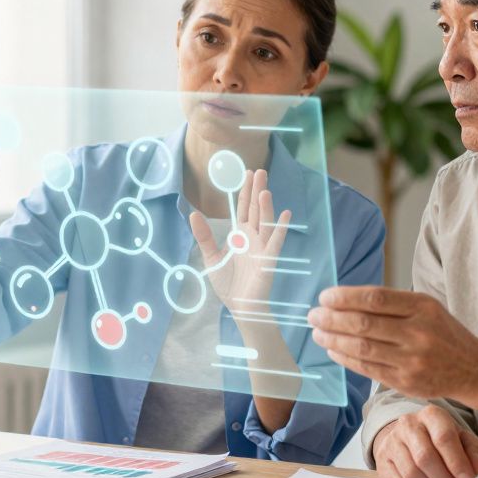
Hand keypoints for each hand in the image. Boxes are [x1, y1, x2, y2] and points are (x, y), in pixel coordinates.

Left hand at [190, 168, 290, 308]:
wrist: (240, 306)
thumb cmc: (229, 283)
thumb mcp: (211, 257)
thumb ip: (204, 236)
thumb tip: (192, 214)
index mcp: (240, 235)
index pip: (244, 208)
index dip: (245, 191)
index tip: (247, 172)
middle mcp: (253, 237)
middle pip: (256, 209)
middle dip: (257, 191)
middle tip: (260, 171)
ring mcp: (262, 247)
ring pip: (265, 222)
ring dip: (266, 206)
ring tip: (264, 190)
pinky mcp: (268, 260)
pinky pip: (275, 242)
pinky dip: (281, 228)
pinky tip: (285, 214)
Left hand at [309, 287, 477, 408]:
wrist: (472, 369)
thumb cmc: (444, 333)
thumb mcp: (427, 307)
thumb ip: (393, 304)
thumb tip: (346, 300)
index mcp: (422, 308)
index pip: (375, 299)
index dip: (345, 297)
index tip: (325, 297)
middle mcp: (417, 333)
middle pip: (363, 324)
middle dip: (332, 319)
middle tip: (313, 315)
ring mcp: (411, 360)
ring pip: (362, 348)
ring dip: (334, 340)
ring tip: (318, 333)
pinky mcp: (405, 382)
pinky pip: (368, 369)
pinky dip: (346, 359)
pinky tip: (334, 351)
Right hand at [372, 406, 477, 477]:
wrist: (410, 438)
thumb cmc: (441, 440)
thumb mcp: (463, 440)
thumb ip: (474, 452)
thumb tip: (476, 467)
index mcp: (432, 415)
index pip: (444, 438)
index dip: (457, 462)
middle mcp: (408, 423)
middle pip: (425, 457)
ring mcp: (392, 441)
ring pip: (411, 473)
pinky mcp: (382, 459)